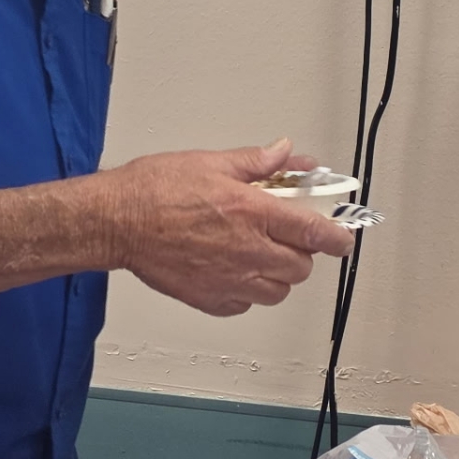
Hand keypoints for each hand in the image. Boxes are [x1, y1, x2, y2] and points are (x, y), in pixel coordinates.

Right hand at [104, 138, 355, 316]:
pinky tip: (232, 271)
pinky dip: (248, 291)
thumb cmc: (154, 190)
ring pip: (278, 291)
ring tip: (258, 254)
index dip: (336, 237)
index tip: (342, 237)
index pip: (314, 232)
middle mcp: (247, 251)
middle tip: (284, 235)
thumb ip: (255, 163)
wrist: (116, 221)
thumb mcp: (210, 163)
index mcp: (253, 212)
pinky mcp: (210, 300)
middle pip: (301, 266)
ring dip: (277, 274)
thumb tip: (285, 154)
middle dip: (301, 252)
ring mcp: (230, 280)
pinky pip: (246, 304)